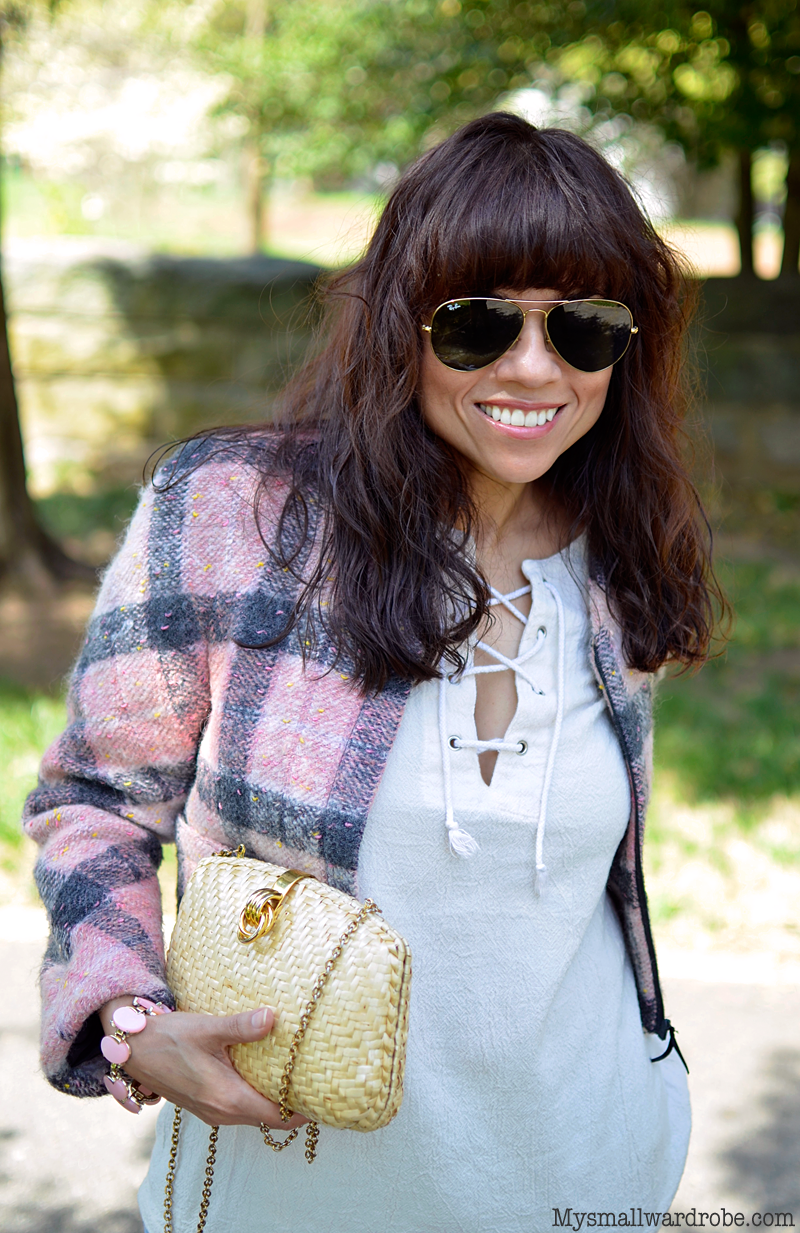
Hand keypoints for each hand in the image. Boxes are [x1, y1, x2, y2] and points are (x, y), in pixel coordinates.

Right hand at [100, 997, 306, 1129]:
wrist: (134, 1049)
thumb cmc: (169, 1038)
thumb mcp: (207, 1028)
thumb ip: (242, 1026)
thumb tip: (273, 1017)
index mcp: (227, 1098)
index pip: (278, 1117)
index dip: (305, 1111)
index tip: (328, 1095)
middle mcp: (222, 1112)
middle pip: (271, 1118)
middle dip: (296, 1104)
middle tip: (321, 1079)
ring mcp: (213, 1111)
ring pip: (256, 1113)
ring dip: (277, 1100)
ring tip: (300, 1074)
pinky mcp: (207, 1104)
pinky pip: (242, 1107)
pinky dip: (259, 1096)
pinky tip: (269, 1072)